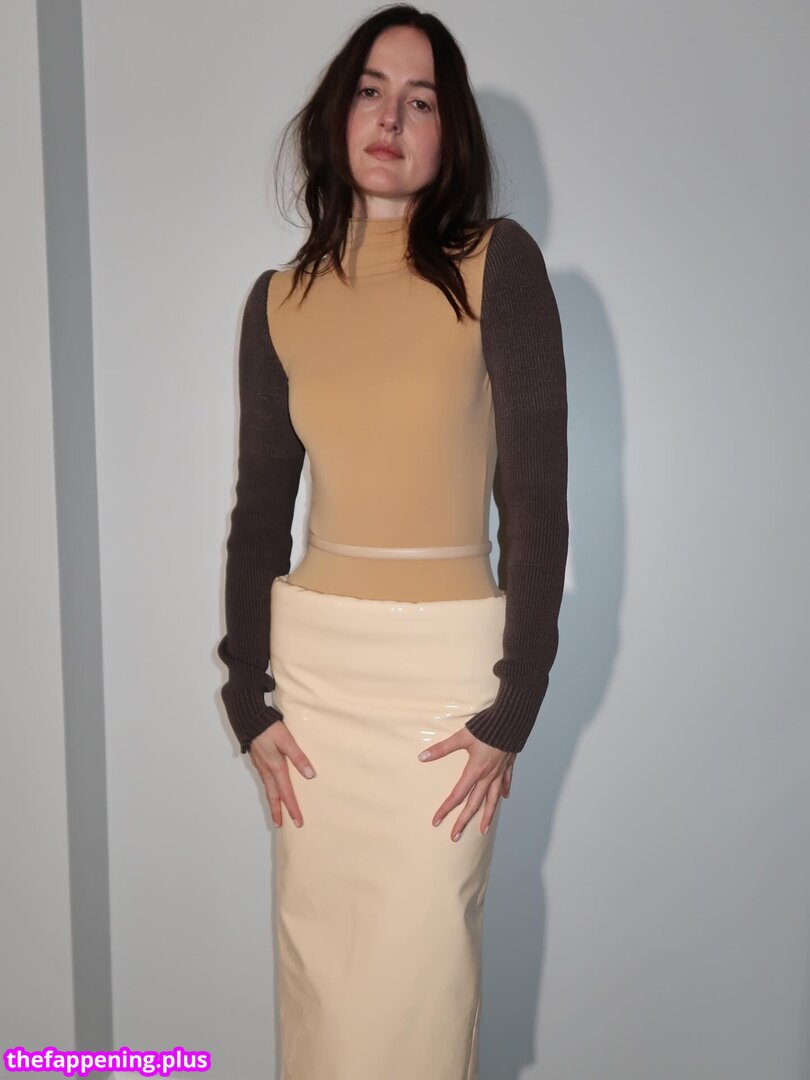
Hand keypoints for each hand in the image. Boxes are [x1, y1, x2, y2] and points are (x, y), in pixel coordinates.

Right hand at [248, 721, 316, 828]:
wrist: (249, 719)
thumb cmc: (268, 727)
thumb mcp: (286, 740)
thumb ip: (298, 756)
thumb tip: (310, 774)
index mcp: (275, 767)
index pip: (286, 793)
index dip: (292, 808)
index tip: (298, 822)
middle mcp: (267, 770)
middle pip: (274, 796)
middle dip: (278, 812)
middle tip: (282, 826)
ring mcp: (261, 766)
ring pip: (268, 789)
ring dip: (273, 803)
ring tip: (276, 813)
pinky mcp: (258, 761)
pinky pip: (265, 781)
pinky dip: (269, 791)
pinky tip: (271, 790)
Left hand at [417, 727, 515, 841]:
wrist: (511, 720)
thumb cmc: (486, 727)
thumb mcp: (461, 737)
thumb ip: (442, 748)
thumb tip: (422, 757)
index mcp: (475, 770)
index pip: (458, 795)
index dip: (446, 809)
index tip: (437, 821)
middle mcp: (488, 775)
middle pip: (475, 803)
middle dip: (464, 821)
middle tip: (455, 836)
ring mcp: (499, 772)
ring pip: (493, 799)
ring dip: (487, 816)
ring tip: (484, 831)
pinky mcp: (508, 764)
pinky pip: (506, 782)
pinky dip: (503, 791)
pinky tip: (504, 798)